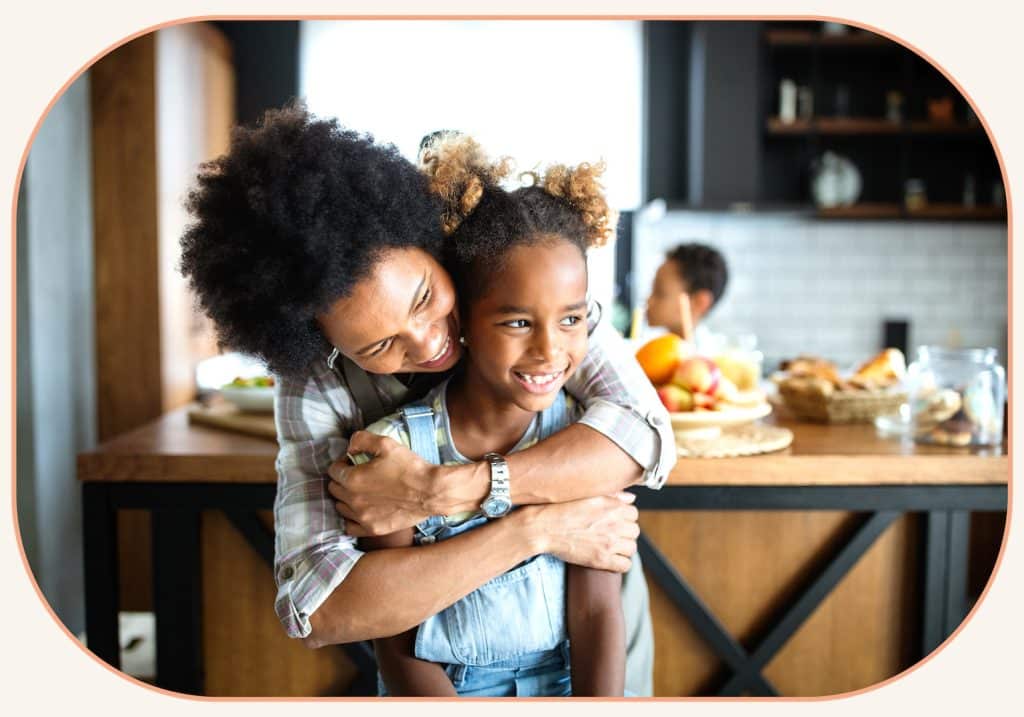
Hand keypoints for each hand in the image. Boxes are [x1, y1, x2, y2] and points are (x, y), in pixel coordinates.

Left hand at [327, 431, 436, 535]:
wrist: (431, 491)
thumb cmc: (410, 467)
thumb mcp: (386, 443)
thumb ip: (361, 440)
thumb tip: (349, 447)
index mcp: (353, 479)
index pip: (333, 470)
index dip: (342, 463)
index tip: (353, 461)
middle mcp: (353, 500)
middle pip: (334, 489)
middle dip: (342, 479)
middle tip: (357, 474)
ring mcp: (362, 517)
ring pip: (340, 507)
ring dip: (345, 498)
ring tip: (360, 491)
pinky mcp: (373, 529)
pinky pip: (350, 526)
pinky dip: (351, 517)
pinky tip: (361, 510)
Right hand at [519, 492, 638, 572]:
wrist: (541, 527)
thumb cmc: (560, 508)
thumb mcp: (587, 495)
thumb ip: (613, 495)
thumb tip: (631, 498)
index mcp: (612, 506)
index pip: (634, 513)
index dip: (624, 517)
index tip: (614, 521)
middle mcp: (614, 523)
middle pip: (635, 531)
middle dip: (625, 533)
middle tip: (611, 535)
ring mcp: (609, 542)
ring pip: (631, 548)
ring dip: (623, 548)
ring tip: (609, 547)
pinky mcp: (601, 559)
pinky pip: (625, 565)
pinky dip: (619, 563)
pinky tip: (609, 559)